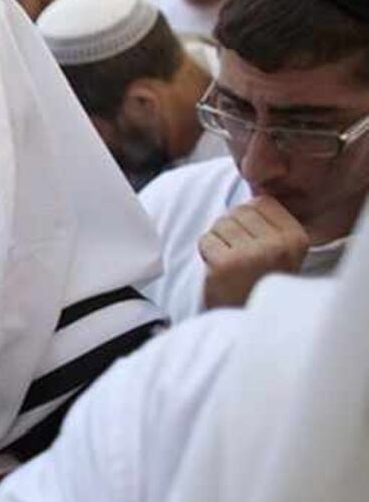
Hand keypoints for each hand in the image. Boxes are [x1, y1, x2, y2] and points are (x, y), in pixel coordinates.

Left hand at [199, 195, 309, 309]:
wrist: (245, 320)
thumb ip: (267, 221)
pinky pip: (205, 240)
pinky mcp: (225, 265)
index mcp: (296, 237)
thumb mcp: (278, 250)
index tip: (253, 243)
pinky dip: (207, 252)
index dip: (248, 219)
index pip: (261, 202)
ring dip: (218, 241)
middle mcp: (278, 245)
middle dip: (231, 230)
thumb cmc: (258, 281)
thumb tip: (250, 180)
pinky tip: (219, 271)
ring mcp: (252, 255)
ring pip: (220, 223)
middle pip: (238, 211)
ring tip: (231, 265)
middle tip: (239, 258)